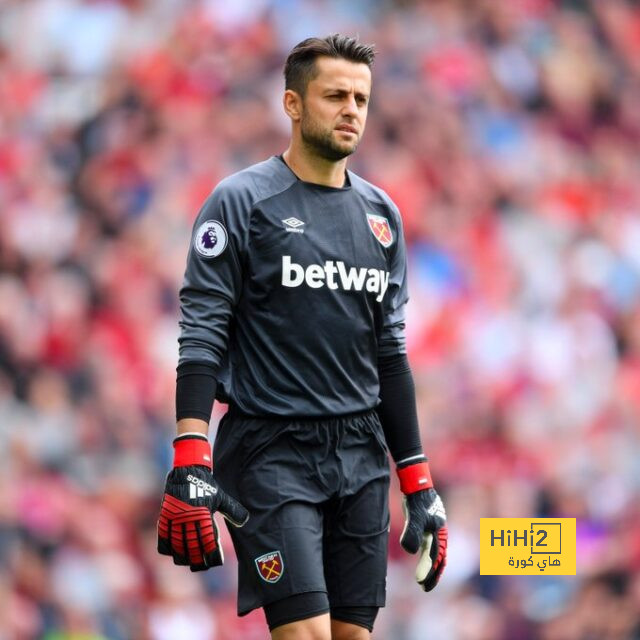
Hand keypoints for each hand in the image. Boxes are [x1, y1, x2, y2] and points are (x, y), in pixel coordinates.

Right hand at [157, 433, 248, 571]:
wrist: (188, 468)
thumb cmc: (206, 484)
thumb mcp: (220, 497)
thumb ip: (232, 510)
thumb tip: (245, 521)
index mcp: (205, 514)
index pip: (209, 541)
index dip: (212, 554)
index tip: (215, 562)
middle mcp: (190, 518)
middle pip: (193, 546)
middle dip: (198, 559)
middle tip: (202, 566)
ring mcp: (176, 517)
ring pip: (178, 544)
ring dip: (183, 556)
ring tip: (188, 563)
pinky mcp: (166, 514)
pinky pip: (164, 535)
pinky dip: (167, 546)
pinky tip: (171, 553)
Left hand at [397, 460, 446, 591]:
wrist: (416, 483)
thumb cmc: (417, 500)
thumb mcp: (415, 516)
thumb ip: (413, 533)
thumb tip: (411, 552)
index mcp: (439, 532)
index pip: (435, 557)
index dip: (429, 570)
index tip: (421, 582)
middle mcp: (439, 532)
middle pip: (439, 558)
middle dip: (433, 573)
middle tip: (425, 587)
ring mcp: (433, 529)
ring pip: (435, 553)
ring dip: (431, 566)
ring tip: (423, 580)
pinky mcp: (426, 526)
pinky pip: (429, 545)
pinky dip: (427, 556)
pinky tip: (421, 559)